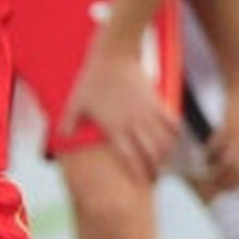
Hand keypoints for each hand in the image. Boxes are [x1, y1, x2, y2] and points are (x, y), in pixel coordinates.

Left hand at [61, 44, 177, 182]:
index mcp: (114, 128)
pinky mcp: (156, 100)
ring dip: (167, 154)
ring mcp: (147, 112)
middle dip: (156, 169)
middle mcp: (133, 123)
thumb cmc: (92, 79)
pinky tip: (174, 139)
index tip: (143, 183)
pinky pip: (171, 121)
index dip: (139, 173)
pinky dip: (175, 133)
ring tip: (164, 161)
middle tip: (155, 176)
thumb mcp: (76, 102)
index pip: (130, 158)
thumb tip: (62, 137)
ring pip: (164, 141)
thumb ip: (70, 122)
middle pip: (151, 154)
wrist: (113, 55)